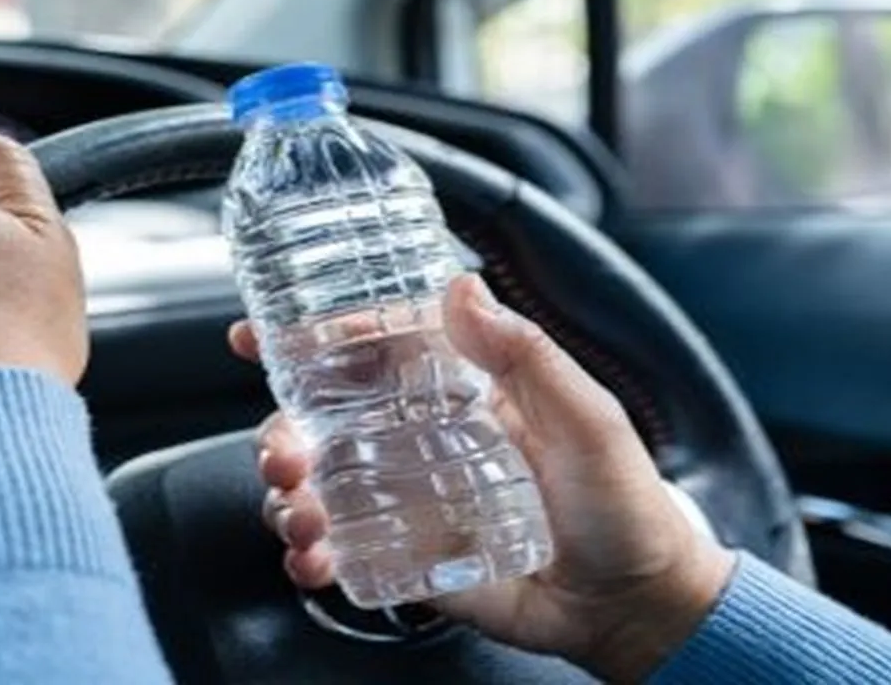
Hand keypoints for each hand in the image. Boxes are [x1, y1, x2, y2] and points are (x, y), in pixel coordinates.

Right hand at [229, 275, 733, 682]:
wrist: (636, 603)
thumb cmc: (624, 503)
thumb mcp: (586, 417)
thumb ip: (525, 356)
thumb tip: (462, 287)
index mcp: (456, 399)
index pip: (368, 359)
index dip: (307, 345)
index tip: (254, 338)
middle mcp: (419, 446)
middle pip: (321, 427)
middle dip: (279, 434)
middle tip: (283, 454)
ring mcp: (407, 505)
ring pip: (316, 490)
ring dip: (286, 501)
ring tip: (302, 520)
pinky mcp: (405, 561)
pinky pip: (339, 555)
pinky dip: (308, 559)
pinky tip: (312, 562)